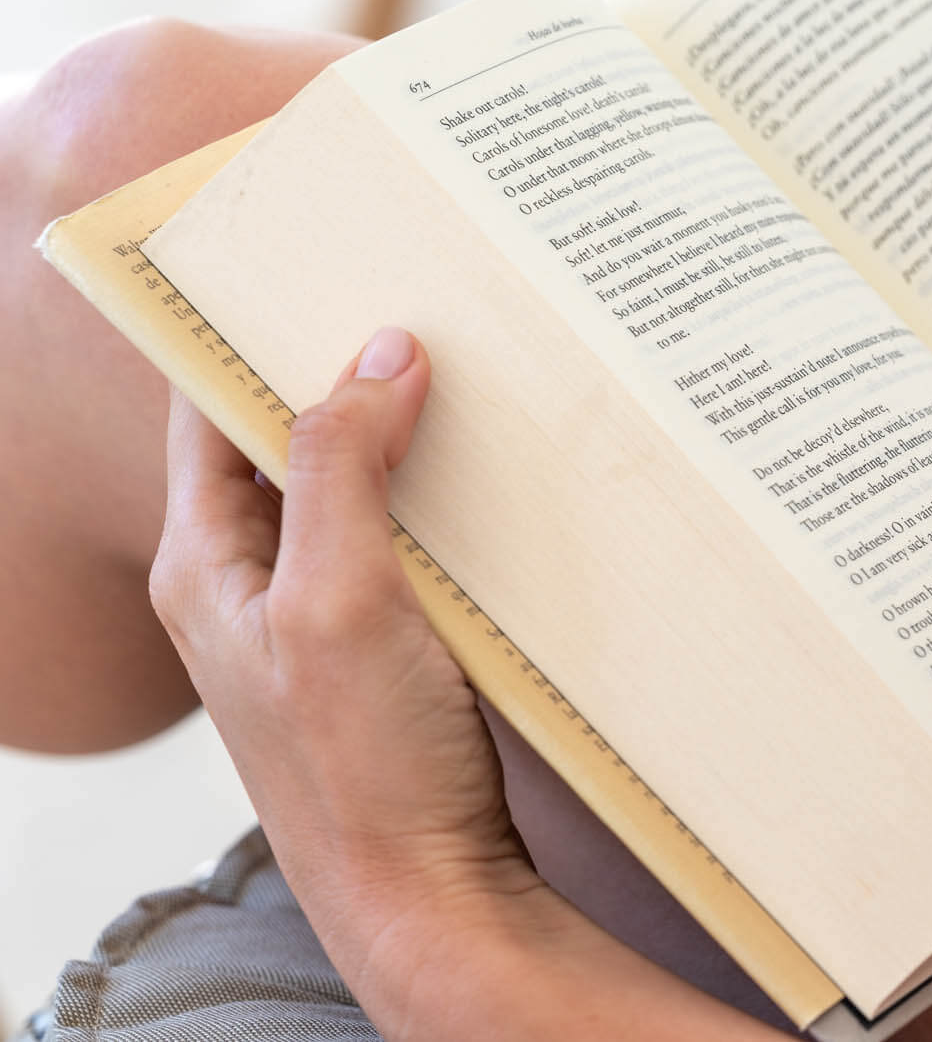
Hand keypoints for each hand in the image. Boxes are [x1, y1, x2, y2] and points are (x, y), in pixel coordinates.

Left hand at [152, 327, 793, 1039]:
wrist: (427, 895)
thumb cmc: (361, 769)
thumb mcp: (338, 603)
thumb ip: (344, 471)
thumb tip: (379, 353)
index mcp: (209, 561)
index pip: (210, 407)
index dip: (251, 327)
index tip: (317, 253)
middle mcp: (259, 578)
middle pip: (291, 435)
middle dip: (351, 364)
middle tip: (425, 291)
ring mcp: (328, 609)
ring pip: (361, 483)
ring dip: (412, 428)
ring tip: (477, 359)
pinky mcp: (394, 639)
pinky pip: (413, 535)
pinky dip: (450, 491)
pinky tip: (505, 465)